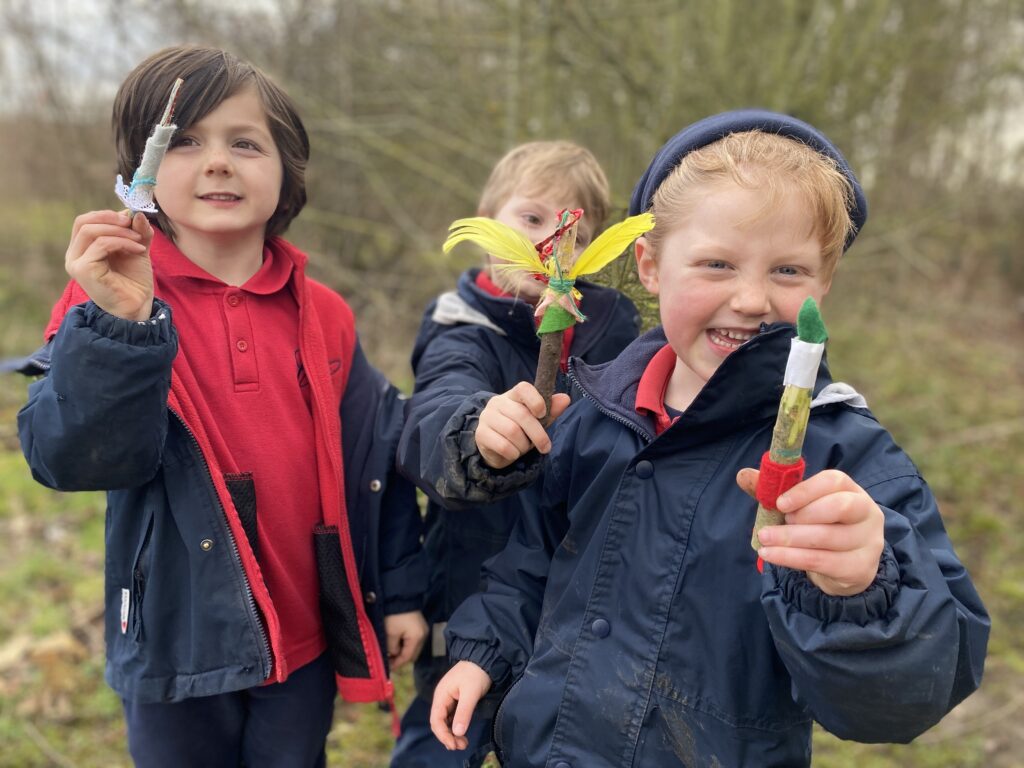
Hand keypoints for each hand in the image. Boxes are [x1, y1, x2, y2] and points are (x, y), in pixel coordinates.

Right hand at [65, 210, 154, 320]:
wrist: (138, 306)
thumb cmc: (134, 281)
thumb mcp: (137, 249)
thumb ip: (137, 232)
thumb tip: (136, 212)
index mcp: (82, 249)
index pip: (85, 221)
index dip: (106, 215)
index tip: (129, 217)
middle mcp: (74, 255)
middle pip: (83, 222)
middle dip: (110, 219)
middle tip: (132, 223)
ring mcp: (76, 263)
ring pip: (91, 231)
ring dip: (120, 231)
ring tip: (140, 241)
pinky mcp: (84, 270)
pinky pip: (101, 244)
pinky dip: (122, 242)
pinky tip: (140, 250)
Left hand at [383, 610, 427, 669]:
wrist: (399, 597)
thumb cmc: (394, 616)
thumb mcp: (390, 633)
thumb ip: (392, 648)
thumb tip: (393, 654)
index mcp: (417, 638)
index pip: (407, 657)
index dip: (397, 664)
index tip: (387, 668)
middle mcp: (423, 635)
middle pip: (412, 654)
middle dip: (401, 659)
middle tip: (389, 661)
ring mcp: (422, 630)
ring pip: (413, 647)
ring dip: (403, 651)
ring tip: (391, 653)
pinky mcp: (419, 626)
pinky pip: (413, 640)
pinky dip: (405, 644)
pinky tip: (396, 644)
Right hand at [429, 660, 492, 750]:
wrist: (483, 659)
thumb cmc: (476, 673)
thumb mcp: (471, 693)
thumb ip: (463, 713)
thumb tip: (457, 733)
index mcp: (441, 695)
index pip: (436, 720)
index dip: (443, 735)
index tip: (454, 745)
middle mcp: (442, 698)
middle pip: (439, 722)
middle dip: (448, 736)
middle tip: (461, 746)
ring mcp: (448, 699)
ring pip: (445, 721)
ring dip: (452, 733)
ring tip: (463, 743)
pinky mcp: (456, 700)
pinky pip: (451, 717)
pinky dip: (455, 726)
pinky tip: (462, 733)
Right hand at [475, 382, 569, 468]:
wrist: (496, 448)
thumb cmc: (520, 431)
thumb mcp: (537, 421)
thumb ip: (551, 410)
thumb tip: (565, 399)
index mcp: (513, 395)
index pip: (523, 388)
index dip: (535, 400)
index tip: (543, 414)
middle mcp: (498, 402)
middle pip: (522, 415)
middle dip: (538, 434)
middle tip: (546, 447)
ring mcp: (487, 417)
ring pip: (512, 431)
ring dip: (523, 446)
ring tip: (523, 448)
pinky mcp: (480, 434)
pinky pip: (503, 445)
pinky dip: (513, 453)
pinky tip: (513, 454)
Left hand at [738, 467, 884, 595]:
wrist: (843, 567)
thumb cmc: (819, 527)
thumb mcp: (800, 507)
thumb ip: (774, 491)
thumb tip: (743, 475)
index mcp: (852, 490)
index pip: (834, 481)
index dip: (805, 490)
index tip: (780, 503)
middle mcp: (867, 512)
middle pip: (838, 507)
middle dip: (801, 516)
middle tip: (775, 524)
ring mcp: (868, 541)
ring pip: (827, 538)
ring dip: (789, 539)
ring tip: (764, 540)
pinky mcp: (860, 568)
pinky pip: (822, 562)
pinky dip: (791, 558)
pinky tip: (771, 555)